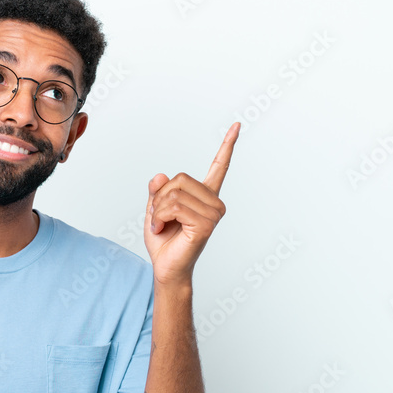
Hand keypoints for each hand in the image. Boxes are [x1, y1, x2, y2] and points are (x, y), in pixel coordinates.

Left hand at [145, 122, 239, 285]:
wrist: (165, 267)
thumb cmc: (164, 240)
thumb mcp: (155, 208)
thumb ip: (158, 190)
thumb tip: (160, 176)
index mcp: (205, 196)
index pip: (219, 167)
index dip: (227, 146)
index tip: (237, 125)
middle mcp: (213, 203)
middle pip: (179, 179)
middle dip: (160, 198)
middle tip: (159, 217)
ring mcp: (212, 214)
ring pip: (174, 194)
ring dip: (158, 210)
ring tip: (161, 225)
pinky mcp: (206, 225)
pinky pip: (174, 207)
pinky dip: (159, 218)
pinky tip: (162, 229)